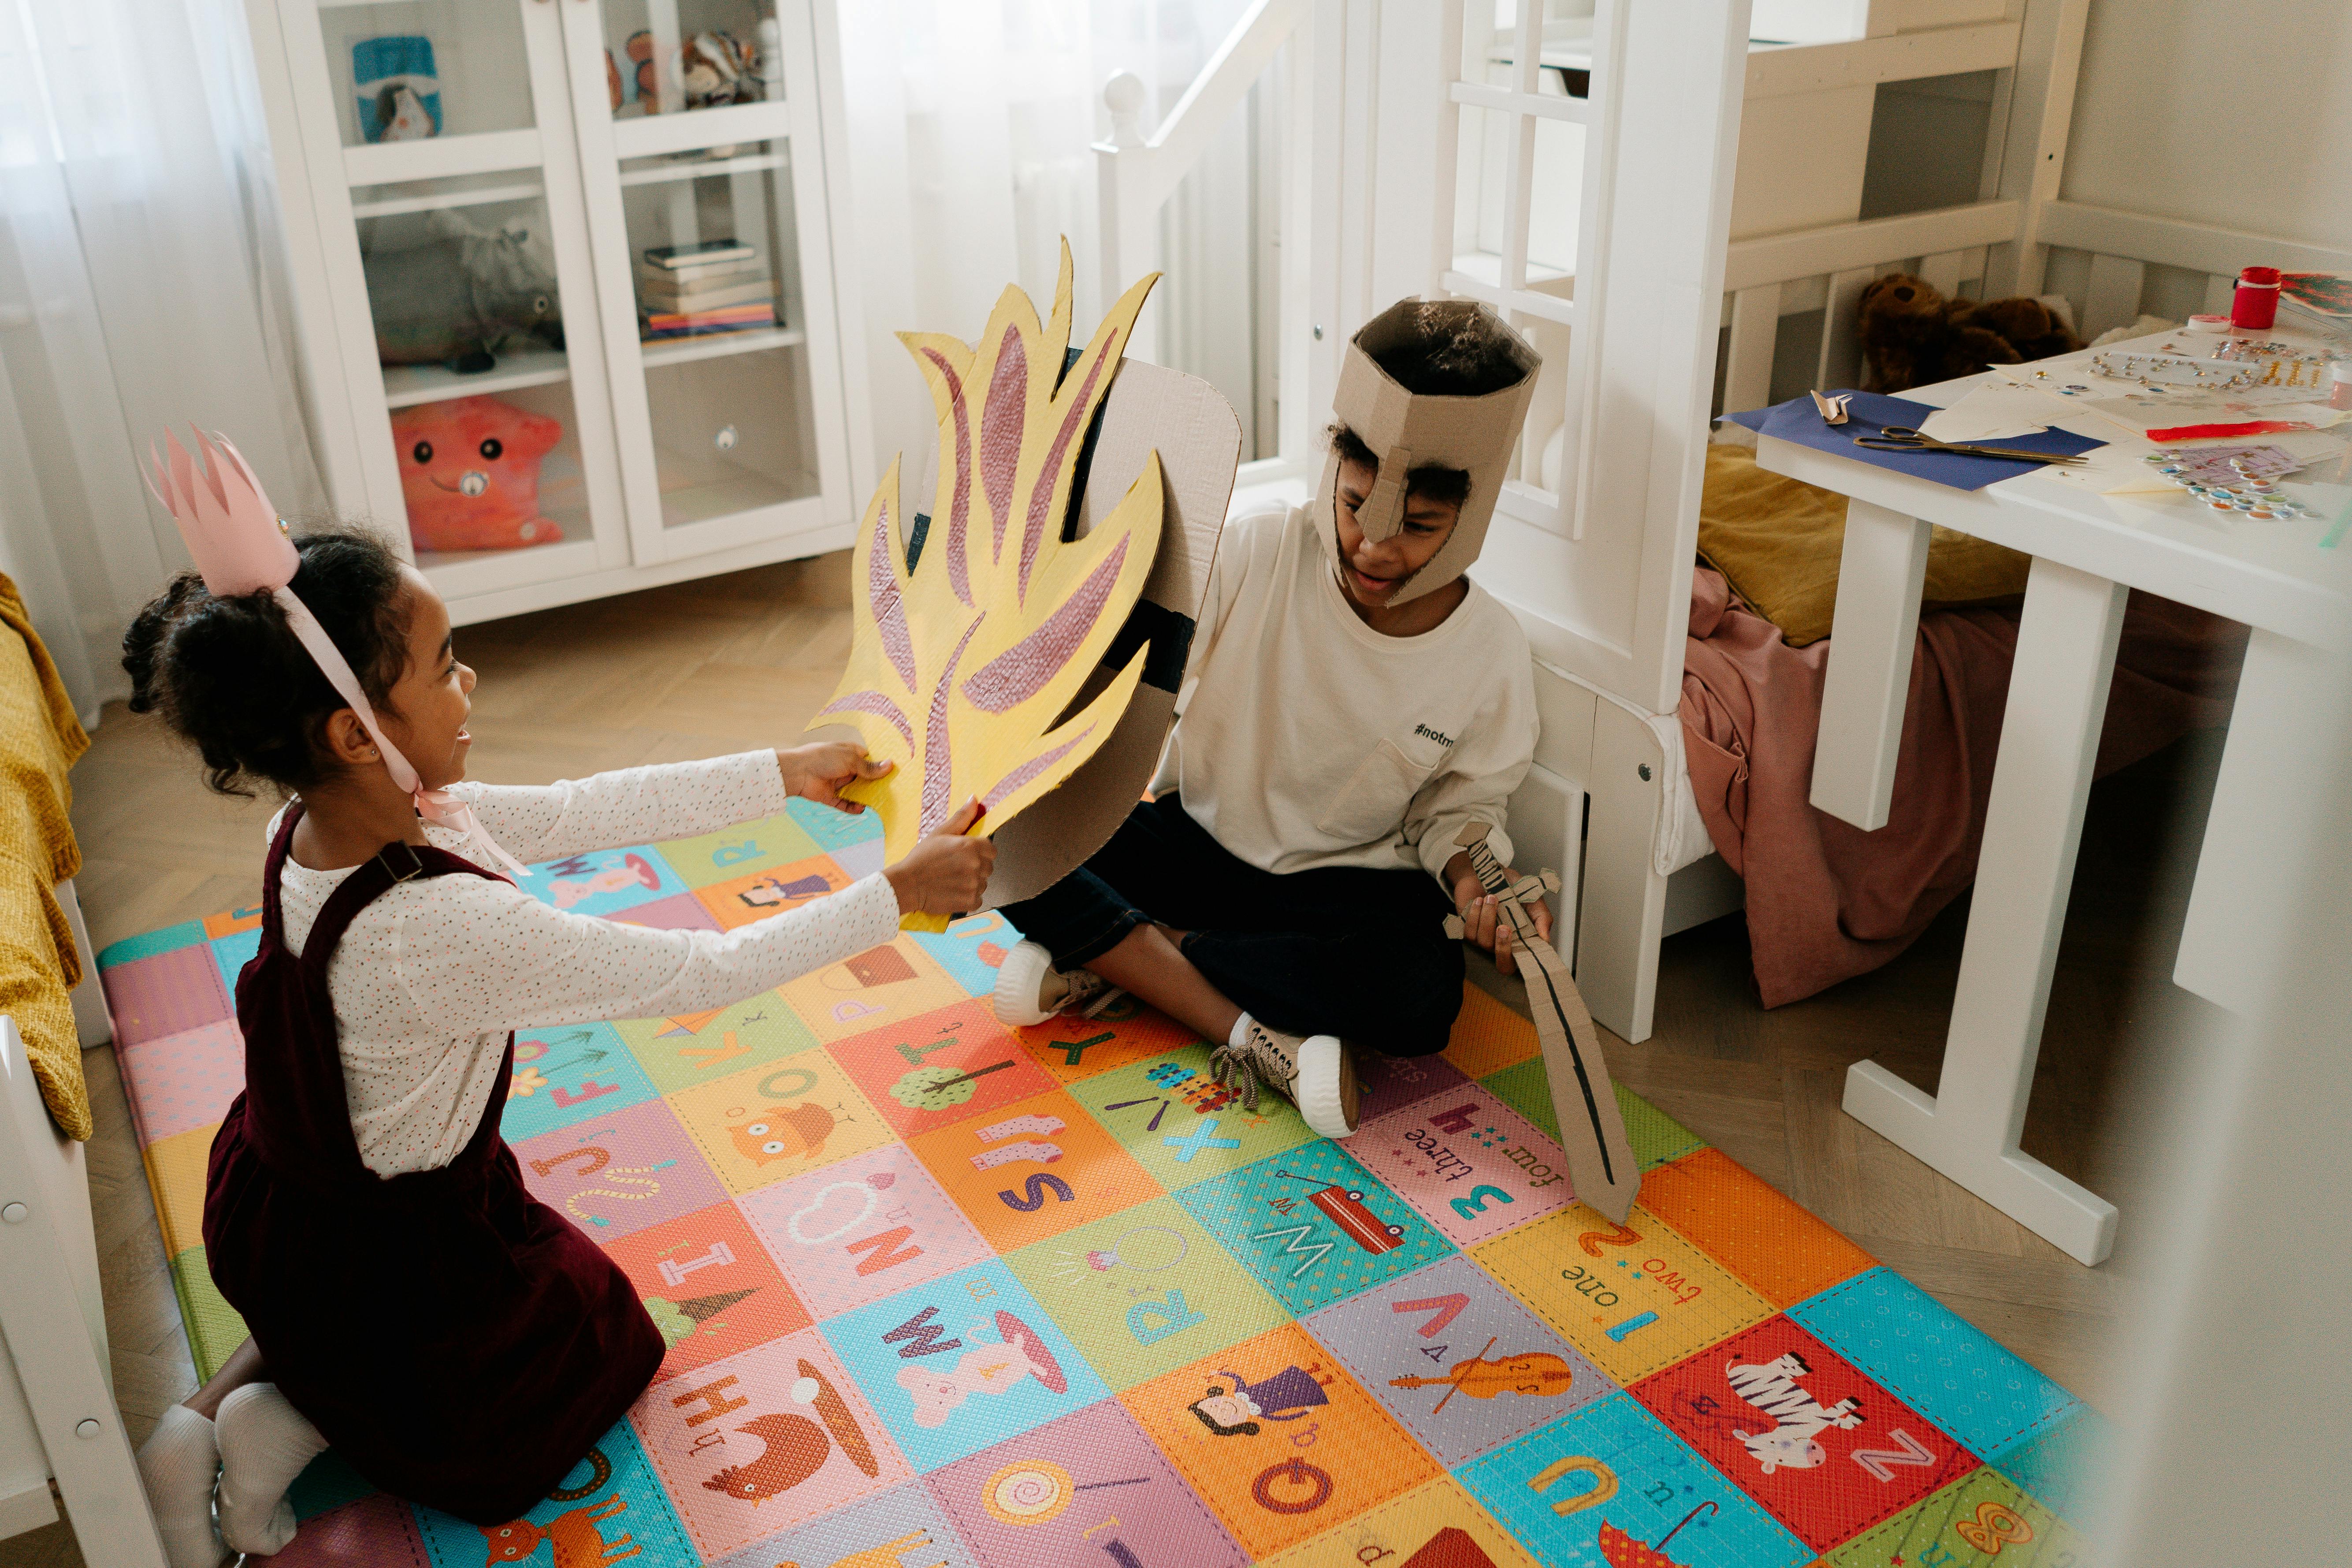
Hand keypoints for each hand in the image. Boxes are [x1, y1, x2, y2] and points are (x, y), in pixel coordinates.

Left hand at [777, 741, 891, 811]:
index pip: (868, 759)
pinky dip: (853, 808)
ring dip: (866, 797)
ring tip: (880, 801)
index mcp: (849, 754)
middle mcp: (845, 768)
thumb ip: (869, 767)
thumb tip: (890, 765)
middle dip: (876, 783)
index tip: (894, 772)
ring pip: (857, 792)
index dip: (879, 765)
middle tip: (892, 789)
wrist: (798, 772)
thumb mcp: (850, 760)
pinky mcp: (831, 797)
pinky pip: (845, 804)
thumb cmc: (823, 758)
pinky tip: (862, 809)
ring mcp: (838, 783)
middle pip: (865, 777)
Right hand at [884, 799, 994, 915]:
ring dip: (972, 882)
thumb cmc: (920, 859)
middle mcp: (975, 865)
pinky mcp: (970, 901)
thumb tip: (974, 800)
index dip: (980, 852)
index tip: (966, 855)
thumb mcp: (940, 833)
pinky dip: (968, 897)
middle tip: (955, 868)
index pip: (991, 849)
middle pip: (988, 866)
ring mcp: (974, 884)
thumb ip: (961, 817)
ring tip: (952, 880)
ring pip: (983, 883)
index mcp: (970, 846)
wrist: (906, 885)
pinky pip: (978, 899)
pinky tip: (953, 891)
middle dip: (976, 867)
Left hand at [1451, 868, 1553, 977]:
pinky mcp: (1468, 930)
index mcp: (1520, 940)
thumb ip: (1542, 918)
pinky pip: (1469, 932)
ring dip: (1487, 918)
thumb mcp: (1533, 899)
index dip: (1526, 962)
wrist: (1487, 872)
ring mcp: (1484, 939)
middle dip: (1503, 949)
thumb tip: (1545, 939)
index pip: (1524, 962)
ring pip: (1484, 942)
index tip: (1528, 944)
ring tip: (1491, 897)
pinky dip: (1474, 914)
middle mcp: (1502, 944)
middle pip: (1503, 966)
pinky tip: (1478, 901)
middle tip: (1504, 927)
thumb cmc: (1512, 887)